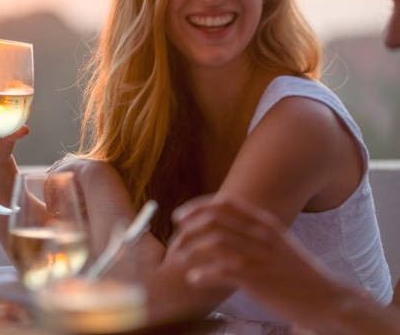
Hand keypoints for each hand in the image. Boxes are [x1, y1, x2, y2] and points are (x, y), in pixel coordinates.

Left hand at [171, 198, 358, 327]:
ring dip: (190, 249)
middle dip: (188, 227)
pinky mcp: (258, 279)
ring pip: (214, 242)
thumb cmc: (294, 271)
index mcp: (264, 223)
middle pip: (214, 220)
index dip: (197, 206)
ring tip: (179, 258)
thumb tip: (218, 226)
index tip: (180, 215)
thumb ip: (251, 232)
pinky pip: (221, 271)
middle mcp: (261, 235)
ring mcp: (259, 256)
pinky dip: (202, 274)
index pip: (225, 204)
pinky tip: (193, 279)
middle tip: (175, 238)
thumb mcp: (276, 243)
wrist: (326, 298)